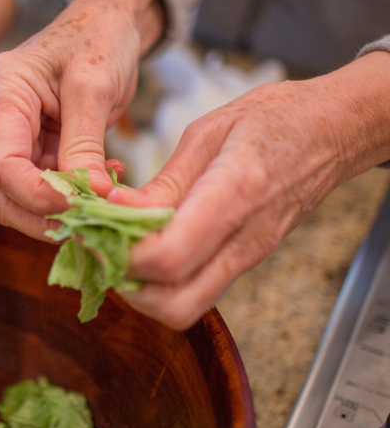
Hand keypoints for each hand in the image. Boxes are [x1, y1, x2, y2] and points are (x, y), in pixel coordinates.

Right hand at [0, 0, 162, 239]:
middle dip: (45, 216)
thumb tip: (92, 197)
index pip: (0, 166)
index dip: (36, 195)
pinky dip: (74, 198)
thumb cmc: (97, 38)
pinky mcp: (34, 153)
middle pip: (2, 194)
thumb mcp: (94, 86)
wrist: (106, 23)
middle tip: (94, 220)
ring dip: (62, 213)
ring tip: (105, 201)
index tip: (79, 206)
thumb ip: (85, 144)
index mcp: (1, 96)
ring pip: (21, 201)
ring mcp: (12, 141)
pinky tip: (106, 184)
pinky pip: (45, 191)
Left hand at [111, 52, 389, 328]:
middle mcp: (243, 241)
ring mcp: (247, 258)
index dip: (121, 253)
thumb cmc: (275, 119)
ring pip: (184, 307)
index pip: (168, 257)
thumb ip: (163, 181)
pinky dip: (161, 281)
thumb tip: (115, 210)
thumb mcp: (208, 132)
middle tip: (102, 247)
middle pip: (174, 305)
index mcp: (234, 195)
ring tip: (119, 247)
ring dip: (141, 289)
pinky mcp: (244, 261)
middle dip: (126, 285)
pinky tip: (145, 245)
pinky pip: (196, 290)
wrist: (332, 131)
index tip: (94, 228)